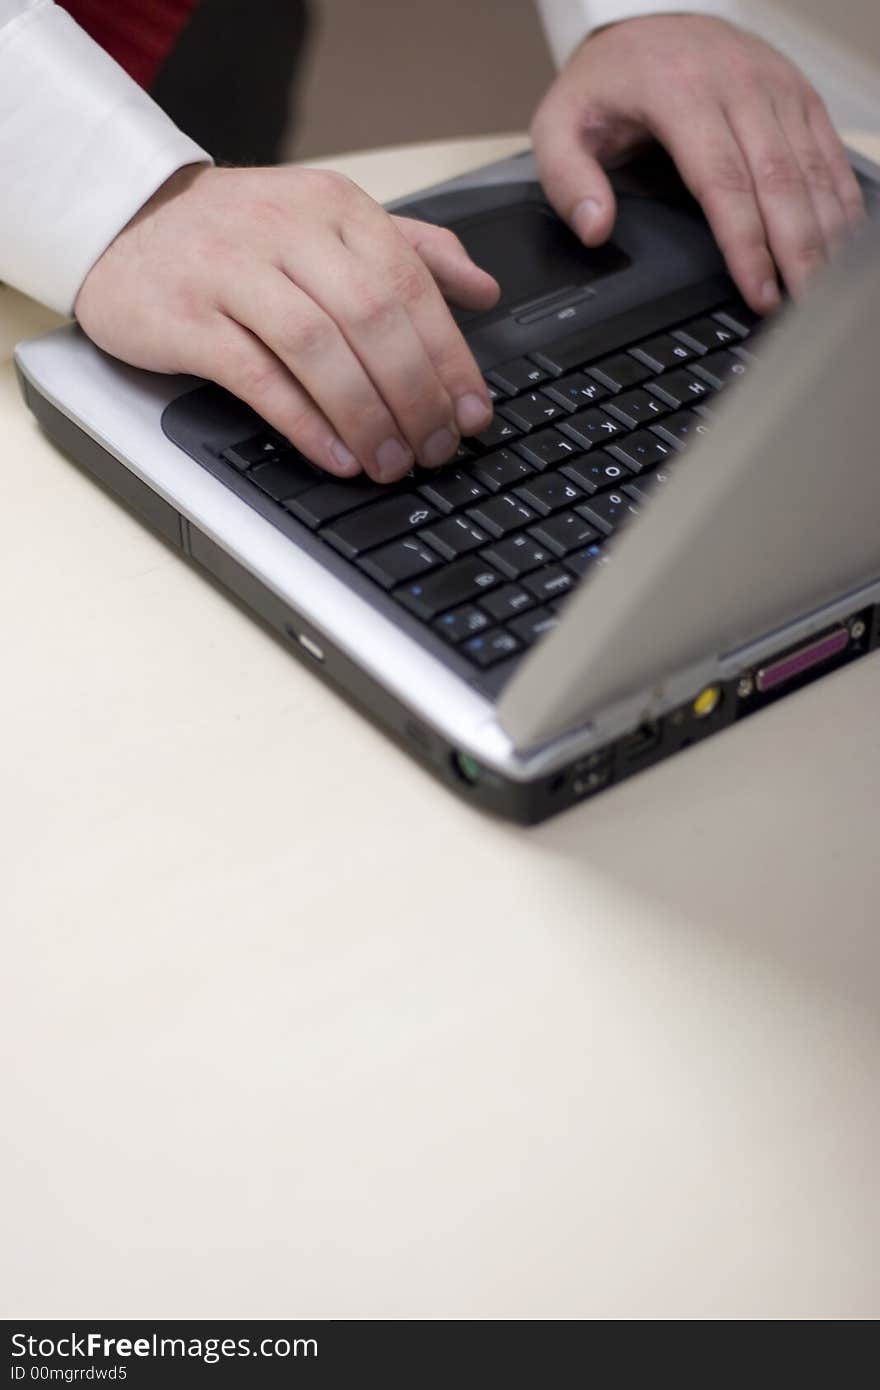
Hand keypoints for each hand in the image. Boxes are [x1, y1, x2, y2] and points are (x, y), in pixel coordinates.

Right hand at [74, 164, 499, 481]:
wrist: (121, 218)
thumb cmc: (236, 233)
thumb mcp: (326, 222)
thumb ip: (410, 250)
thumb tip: (484, 290)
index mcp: (333, 207)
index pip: (411, 285)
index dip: (450, 358)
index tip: (472, 414)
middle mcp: (287, 230)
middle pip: (372, 319)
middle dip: (416, 396)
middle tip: (435, 449)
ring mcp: (232, 271)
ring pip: (319, 349)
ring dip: (366, 416)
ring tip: (392, 462)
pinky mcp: (187, 318)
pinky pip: (258, 377)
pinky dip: (305, 423)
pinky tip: (337, 457)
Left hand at [531, 15, 864, 313]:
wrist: (649, 19)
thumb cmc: (608, 81)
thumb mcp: (561, 123)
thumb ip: (569, 180)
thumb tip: (595, 229)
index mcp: (680, 94)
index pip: (723, 182)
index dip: (746, 243)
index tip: (758, 290)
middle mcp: (738, 86)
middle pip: (779, 181)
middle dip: (796, 250)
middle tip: (801, 305)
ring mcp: (775, 88)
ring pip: (811, 169)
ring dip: (824, 232)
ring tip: (823, 285)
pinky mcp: (797, 93)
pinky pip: (826, 152)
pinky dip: (839, 200)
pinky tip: (841, 242)